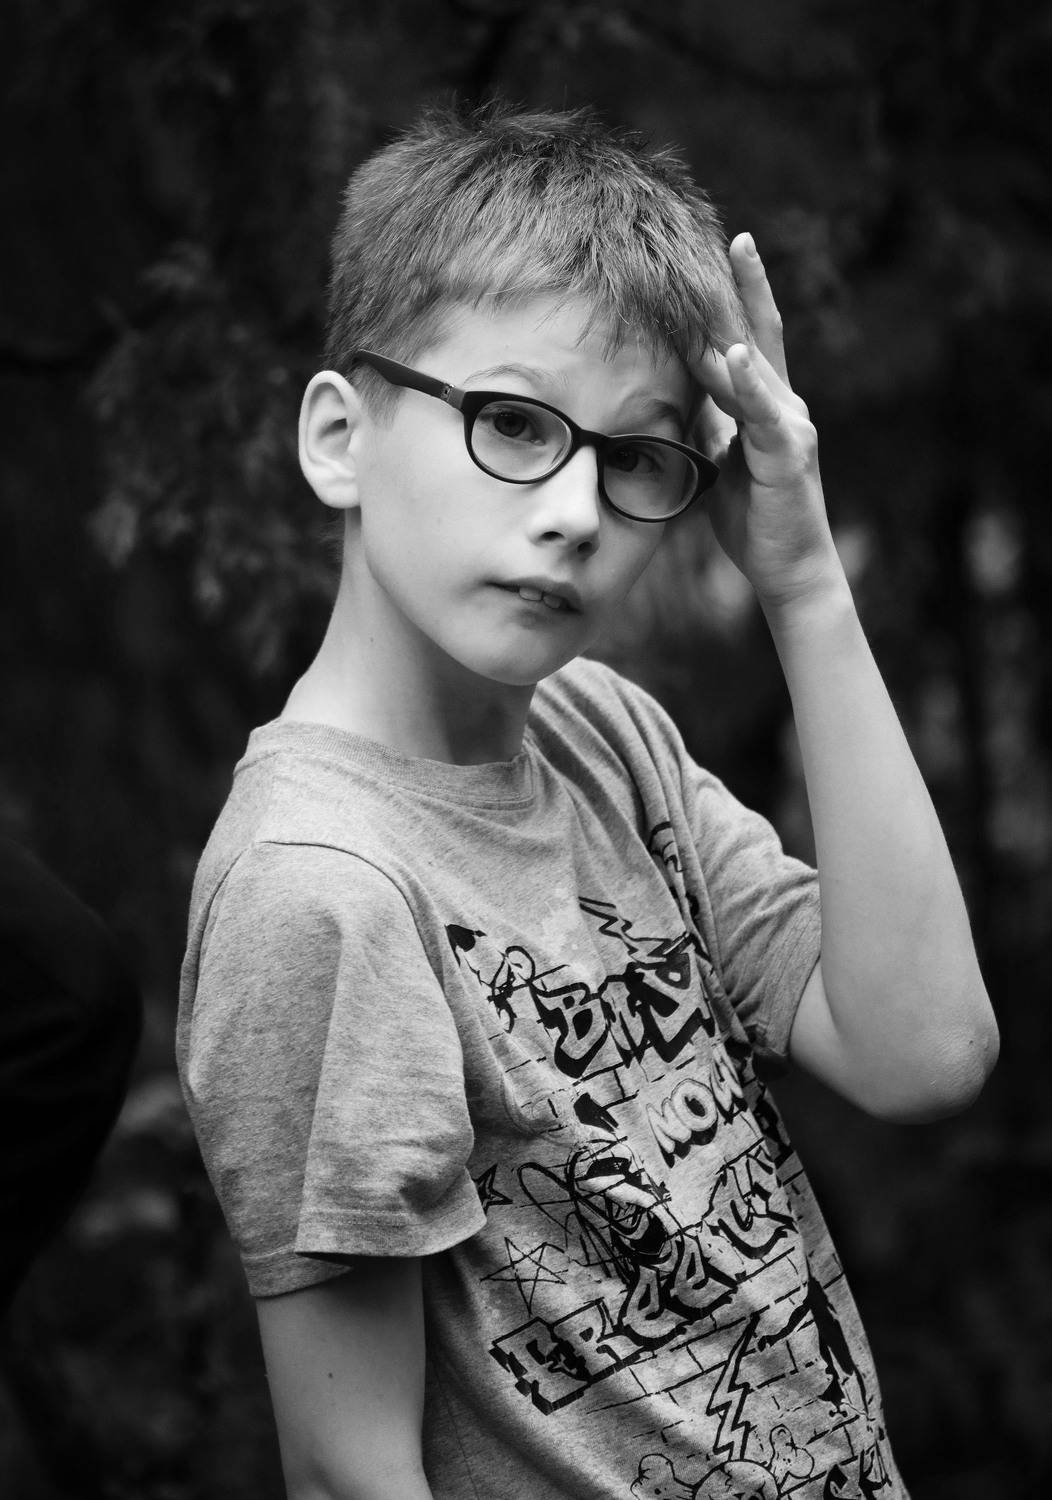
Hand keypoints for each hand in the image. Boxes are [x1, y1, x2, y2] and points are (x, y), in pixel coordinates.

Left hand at [691, 233, 843, 613]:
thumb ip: (708, 426)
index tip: (719, 256)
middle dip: (750, 286)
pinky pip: (765, 412)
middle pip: (763, 335)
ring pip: (760, 365)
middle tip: (737, 236)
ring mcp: (792, 426)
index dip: (735, 300)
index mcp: (767, 407)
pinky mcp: (789, 454)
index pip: (749, 342)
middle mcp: (786, 406)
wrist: (788, 569)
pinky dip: (749, 382)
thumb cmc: (754, 520)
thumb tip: (680, 397)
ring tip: (731, 270)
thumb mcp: (720, 462)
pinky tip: (732, 353)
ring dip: (739, 320)